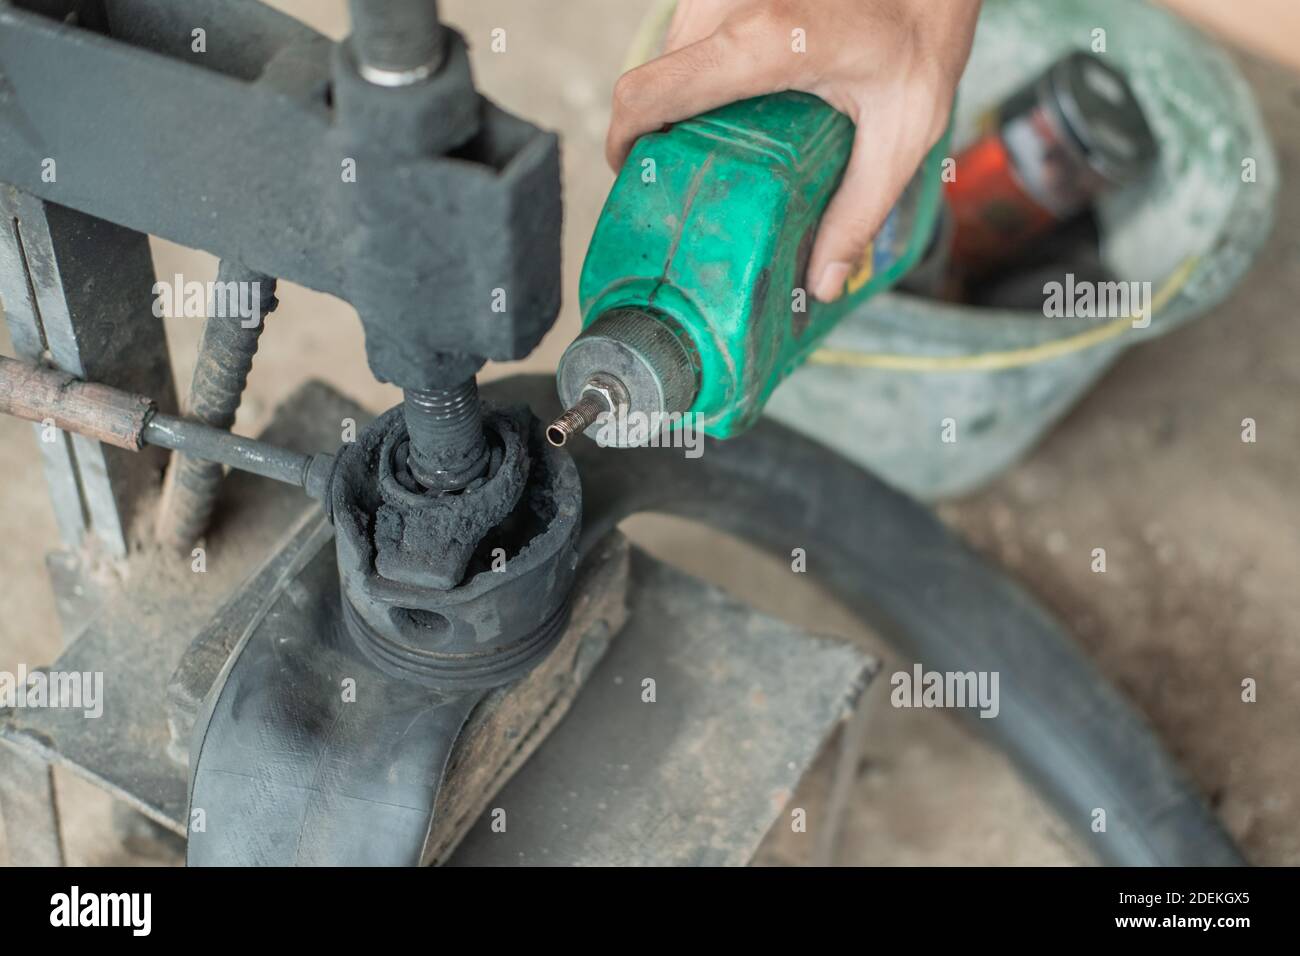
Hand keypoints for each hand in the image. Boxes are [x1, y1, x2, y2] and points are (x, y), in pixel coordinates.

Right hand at [607, 0, 981, 301]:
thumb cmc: (925, 28)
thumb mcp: (904, 130)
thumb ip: (858, 210)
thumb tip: (822, 282)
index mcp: (761, 42)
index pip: (648, 94)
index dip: (621, 140)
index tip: (632, 175)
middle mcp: (733, 1)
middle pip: (657, 76)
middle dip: (666, 125)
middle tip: (700, 166)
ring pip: (675, 48)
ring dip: (689, 90)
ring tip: (735, 127)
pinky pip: (700, 24)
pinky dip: (708, 58)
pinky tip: (751, 85)